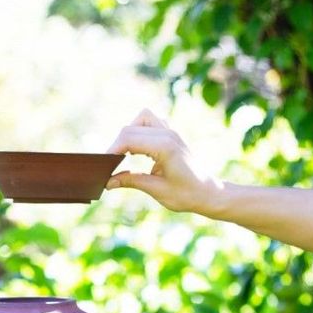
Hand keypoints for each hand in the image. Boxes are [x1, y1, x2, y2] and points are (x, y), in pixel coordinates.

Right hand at [106, 108, 221, 215]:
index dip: (112, 151)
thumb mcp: (156, 190)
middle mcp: (168, 134)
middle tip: (111, 165)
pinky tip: (138, 149)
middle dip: (117, 145)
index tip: (104, 167)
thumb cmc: (186, 194)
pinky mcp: (172, 134)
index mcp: (165, 147)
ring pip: (142, 118)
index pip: (128, 138)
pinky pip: (151, 122)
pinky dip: (140, 131)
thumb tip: (107, 182)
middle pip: (130, 128)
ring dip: (130, 132)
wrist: (209, 192)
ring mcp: (171, 132)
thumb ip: (131, 181)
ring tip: (125, 154)